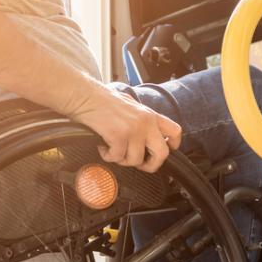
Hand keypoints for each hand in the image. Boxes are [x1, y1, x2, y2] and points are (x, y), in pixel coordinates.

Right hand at [63, 82, 181, 171]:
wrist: (86, 96)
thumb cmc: (104, 101)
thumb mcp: (132, 107)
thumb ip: (143, 121)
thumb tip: (146, 139)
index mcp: (151, 115)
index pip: (175, 132)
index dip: (173, 146)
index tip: (163, 152)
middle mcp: (146, 122)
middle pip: (162, 153)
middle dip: (151, 165)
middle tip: (139, 165)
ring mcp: (134, 130)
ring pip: (136, 160)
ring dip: (122, 160)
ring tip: (112, 150)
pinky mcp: (119, 136)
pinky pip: (117, 157)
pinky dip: (108, 156)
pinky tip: (102, 147)